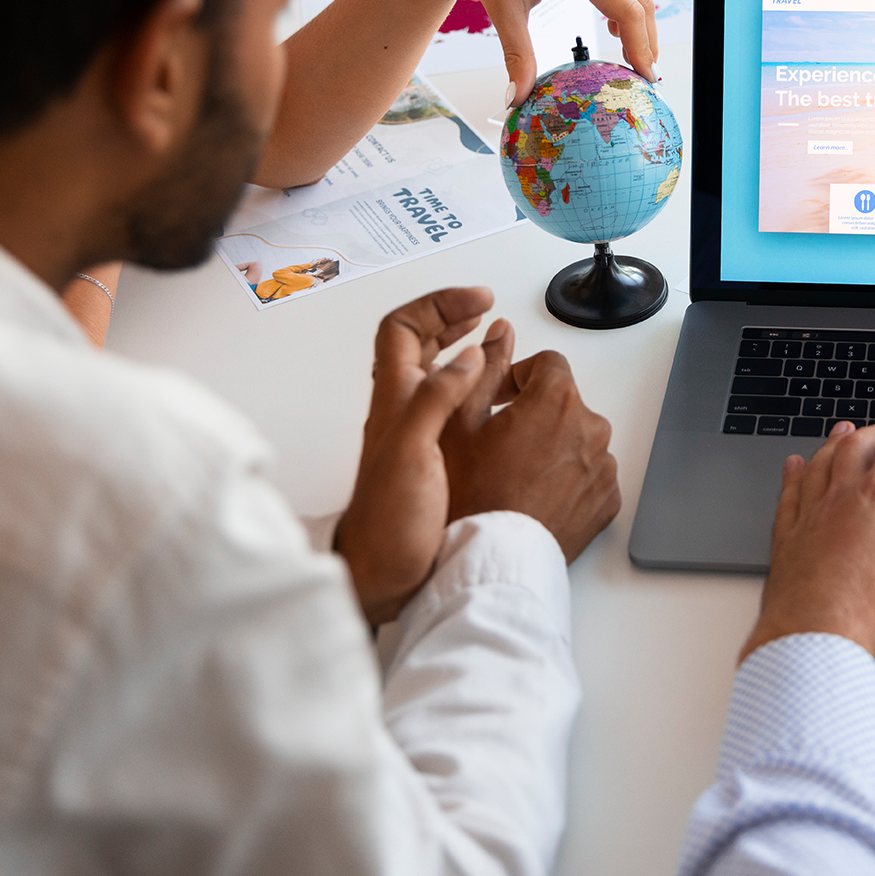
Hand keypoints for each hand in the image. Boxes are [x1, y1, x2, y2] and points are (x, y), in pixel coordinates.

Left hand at [336, 287, 493, 625]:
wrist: (381, 573)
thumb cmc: (388, 521)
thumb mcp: (412, 449)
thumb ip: (437, 398)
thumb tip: (468, 356)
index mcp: (393, 398)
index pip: (404, 328)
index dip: (439, 305)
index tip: (478, 302)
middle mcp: (401, 408)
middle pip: (418, 342)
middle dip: (452, 317)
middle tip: (484, 308)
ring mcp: (414, 431)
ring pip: (436, 371)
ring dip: (464, 348)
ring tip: (493, 340)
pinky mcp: (430, 455)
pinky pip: (450, 403)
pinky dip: (473, 386)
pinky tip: (492, 394)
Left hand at [409, 0, 658, 104]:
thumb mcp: (502, 8)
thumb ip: (517, 54)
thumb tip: (517, 96)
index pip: (627, 9)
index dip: (641, 46)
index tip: (644, 76)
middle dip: (647, 38)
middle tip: (644, 72)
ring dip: (642, 17)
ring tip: (633, 50)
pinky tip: (614, 20)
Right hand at [437, 319, 619, 562]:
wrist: (492, 561)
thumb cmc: (470, 497)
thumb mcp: (458, 423)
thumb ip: (483, 368)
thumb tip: (499, 334)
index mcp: (557, 401)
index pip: (548, 363)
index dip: (518, 376)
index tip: (500, 398)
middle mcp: (591, 430)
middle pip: (563, 402)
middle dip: (535, 413)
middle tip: (499, 442)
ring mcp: (604, 468)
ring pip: (577, 439)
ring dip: (552, 446)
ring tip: (515, 474)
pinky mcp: (608, 501)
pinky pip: (589, 475)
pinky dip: (567, 478)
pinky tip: (535, 495)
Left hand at [742, 420, 874, 662]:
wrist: (813, 639)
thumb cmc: (872, 611)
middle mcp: (844, 496)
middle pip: (860, 445)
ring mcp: (811, 515)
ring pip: (822, 462)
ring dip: (835, 443)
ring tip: (844, 433)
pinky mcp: (787, 538)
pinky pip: (790, 494)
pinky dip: (794, 476)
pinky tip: (793, 468)